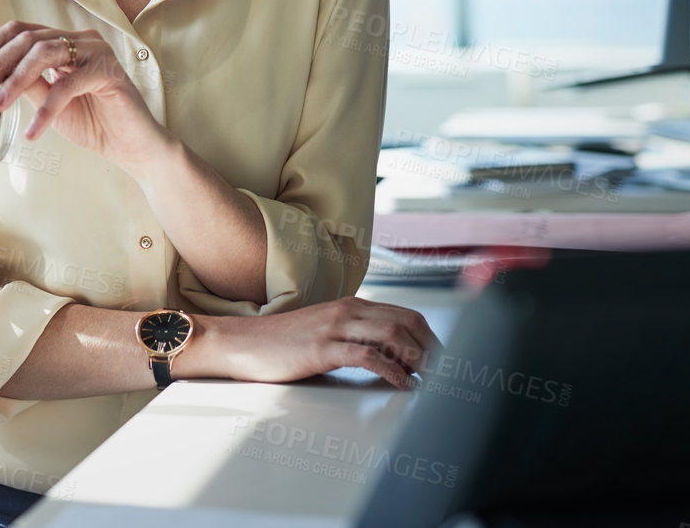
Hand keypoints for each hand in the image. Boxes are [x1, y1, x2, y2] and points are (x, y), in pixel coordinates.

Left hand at [0, 21, 168, 172]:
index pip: (20, 31)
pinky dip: (46, 109)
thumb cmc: (93, 122)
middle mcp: (81, 39)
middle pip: (28, 39)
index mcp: (64, 41)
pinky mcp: (109, 72)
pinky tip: (34, 130)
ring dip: (15, 80)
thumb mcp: (48, 101)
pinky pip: (68, 85)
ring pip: (44, 53)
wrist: (130, 147)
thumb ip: (26, 84)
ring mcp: (97, 52)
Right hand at [198, 297, 440, 389]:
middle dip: (435, 351)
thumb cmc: (280, 342)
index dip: (433, 340)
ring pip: (395, 336)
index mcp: (351, 305)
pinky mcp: (323, 347)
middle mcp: (348, 310)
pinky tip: (402, 385)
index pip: (407, 315)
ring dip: (420, 361)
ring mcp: (335, 327)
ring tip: (432, 382)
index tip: (446, 365)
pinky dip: (394, 372)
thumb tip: (389, 358)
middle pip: (408, 323)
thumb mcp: (324, 331)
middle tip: (449, 377)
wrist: (241, 342)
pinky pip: (369, 356)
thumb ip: (354, 335)